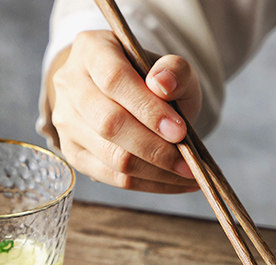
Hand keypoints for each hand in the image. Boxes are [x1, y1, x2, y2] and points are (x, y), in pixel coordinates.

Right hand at [48, 30, 201, 192]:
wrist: (136, 100)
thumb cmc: (157, 84)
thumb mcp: (174, 70)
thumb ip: (175, 71)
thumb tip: (162, 85)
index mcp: (92, 50)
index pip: (114, 80)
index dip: (148, 109)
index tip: (180, 131)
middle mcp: (69, 84)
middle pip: (109, 124)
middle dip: (155, 148)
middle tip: (189, 162)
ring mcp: (67, 121)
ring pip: (113, 157)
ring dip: (157, 172)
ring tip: (189, 175)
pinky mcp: (75, 153)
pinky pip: (115, 178)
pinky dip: (152, 185)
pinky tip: (177, 183)